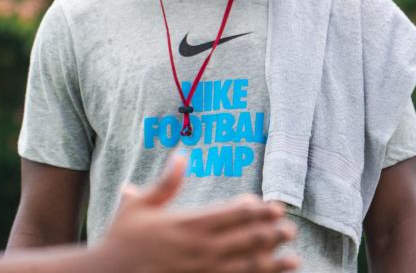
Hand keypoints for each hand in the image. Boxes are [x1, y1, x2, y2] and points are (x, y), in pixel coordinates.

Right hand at [97, 154, 298, 272]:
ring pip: (246, 267)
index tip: (274, 207)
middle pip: (247, 239)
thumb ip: (165, 183)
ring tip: (293, 258)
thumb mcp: (139, 206)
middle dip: (272, 234)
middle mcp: (200, 249)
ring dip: (272, 261)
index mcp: (189, 224)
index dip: (258, 210)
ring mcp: (202, 272)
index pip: (234, 214)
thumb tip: (180, 155)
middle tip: (290, 229)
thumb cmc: (122, 239)